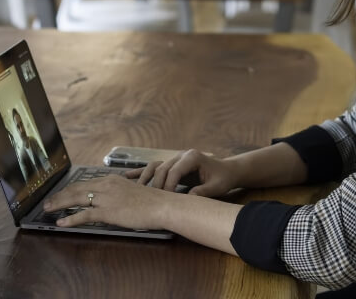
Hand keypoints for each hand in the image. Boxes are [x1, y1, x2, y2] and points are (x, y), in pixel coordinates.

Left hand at [42, 175, 172, 230]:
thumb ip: (118, 194)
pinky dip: (71, 218)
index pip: (85, 183)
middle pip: (76, 188)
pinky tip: (61, 222)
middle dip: (59, 195)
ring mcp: (106, 198)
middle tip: (48, 202)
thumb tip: (110, 202)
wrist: (161, 205)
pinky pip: (84, 215)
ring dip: (59, 204)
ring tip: (48, 209)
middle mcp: (106, 185)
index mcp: (111, 180)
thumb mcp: (132, 192)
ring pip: (76, 199)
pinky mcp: (108, 211)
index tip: (61, 194)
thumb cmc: (151, 202)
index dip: (70, 189)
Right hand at [125, 149, 240, 197]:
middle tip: (151, 200)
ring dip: (145, 178)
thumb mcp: (216, 187)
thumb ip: (203, 192)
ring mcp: (175, 158)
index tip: (165, 200)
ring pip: (155, 166)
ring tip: (135, 190)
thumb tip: (188, 199)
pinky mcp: (172, 164)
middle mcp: (181, 155)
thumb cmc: (223, 179)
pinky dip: (142, 172)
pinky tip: (128, 176)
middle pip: (162, 168)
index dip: (168, 186)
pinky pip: (154, 167)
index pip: (174, 171)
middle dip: (156, 185)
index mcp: (192, 157)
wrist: (227, 170)